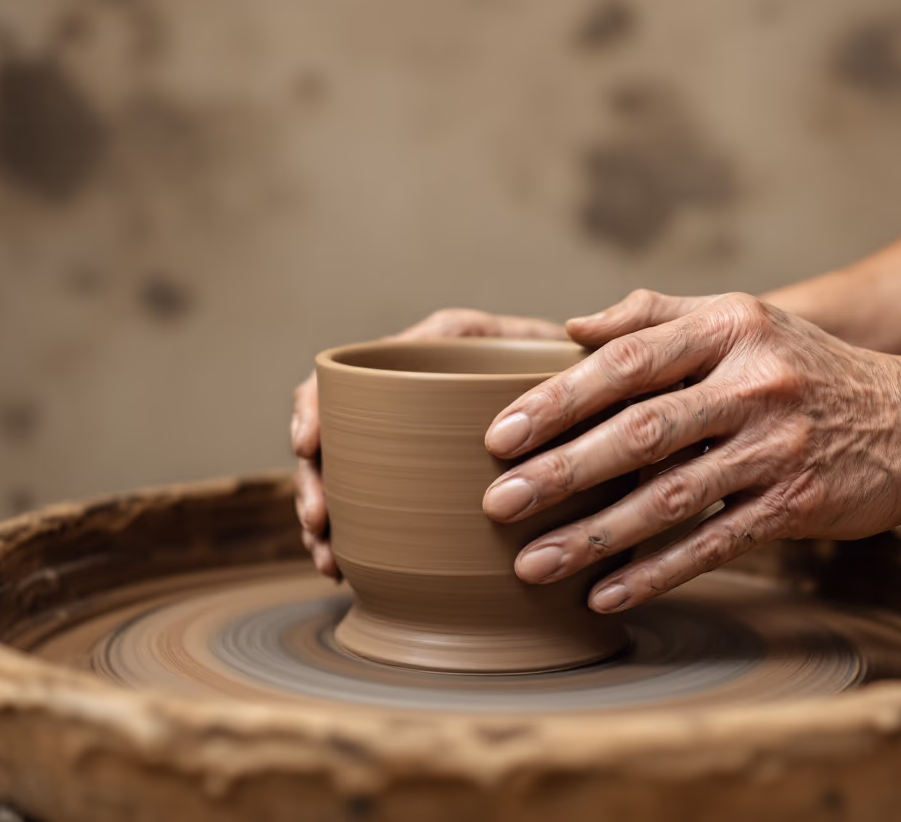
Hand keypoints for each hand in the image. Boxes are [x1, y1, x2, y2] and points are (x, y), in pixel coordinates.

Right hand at [293, 308, 567, 577]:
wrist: (592, 415)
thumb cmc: (586, 381)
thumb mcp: (579, 359)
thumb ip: (575, 345)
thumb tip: (575, 331)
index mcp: (440, 350)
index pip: (354, 371)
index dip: (318, 406)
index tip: (308, 446)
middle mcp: (415, 389)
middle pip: (335, 428)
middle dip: (315, 479)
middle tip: (318, 524)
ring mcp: (411, 437)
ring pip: (344, 473)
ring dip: (325, 516)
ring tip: (329, 560)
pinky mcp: (418, 478)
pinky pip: (369, 504)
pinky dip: (350, 536)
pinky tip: (344, 569)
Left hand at [482, 290, 900, 611]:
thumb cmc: (801, 366)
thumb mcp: (739, 318)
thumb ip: (655, 316)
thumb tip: (570, 327)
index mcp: (727, 327)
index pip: (626, 362)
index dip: (557, 400)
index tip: (499, 436)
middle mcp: (753, 383)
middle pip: (639, 432)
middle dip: (560, 472)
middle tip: (497, 504)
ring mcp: (777, 448)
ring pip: (670, 499)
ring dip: (595, 536)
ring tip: (532, 564)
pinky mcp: (796, 505)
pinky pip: (713, 545)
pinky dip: (655, 572)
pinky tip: (604, 596)